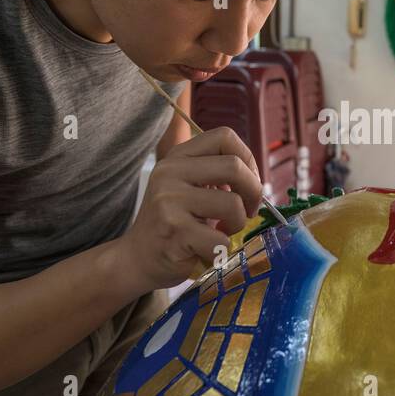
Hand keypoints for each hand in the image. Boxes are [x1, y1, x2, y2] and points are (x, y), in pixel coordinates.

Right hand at [120, 127, 263, 289]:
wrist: (138, 258)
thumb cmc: (174, 223)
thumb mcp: (188, 187)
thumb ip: (216, 175)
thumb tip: (257, 181)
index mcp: (178, 157)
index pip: (224, 137)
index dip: (248, 159)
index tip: (248, 184)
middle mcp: (170, 172)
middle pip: (234, 167)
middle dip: (254, 192)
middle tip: (248, 212)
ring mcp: (169, 201)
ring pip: (233, 205)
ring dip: (237, 224)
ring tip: (222, 232)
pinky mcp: (174, 231)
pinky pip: (220, 239)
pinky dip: (221, 251)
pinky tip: (206, 250)